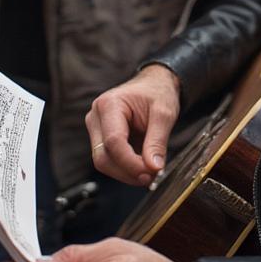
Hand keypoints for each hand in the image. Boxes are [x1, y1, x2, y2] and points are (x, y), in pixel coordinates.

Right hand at [85, 65, 180, 185]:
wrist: (154, 84)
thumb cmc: (158, 93)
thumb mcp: (164, 113)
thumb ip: (157, 141)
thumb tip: (154, 169)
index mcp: (109, 104)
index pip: (113, 142)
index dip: (131, 162)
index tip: (151, 173)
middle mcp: (96, 117)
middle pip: (103, 157)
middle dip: (127, 172)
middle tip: (152, 177)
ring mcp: (96, 128)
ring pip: (103, 162)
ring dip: (127, 173)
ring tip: (150, 172)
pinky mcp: (101, 138)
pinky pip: (109, 160)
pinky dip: (126, 168)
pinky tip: (143, 167)